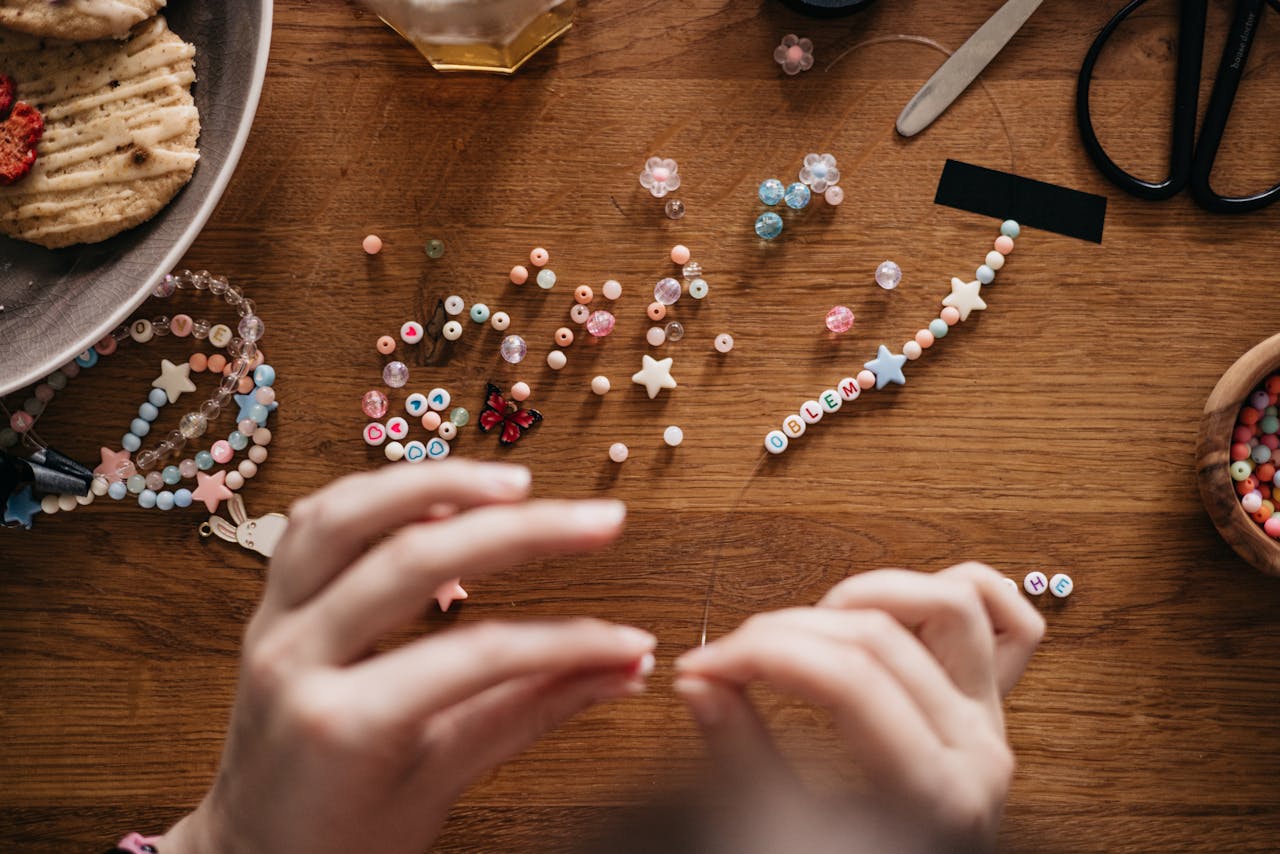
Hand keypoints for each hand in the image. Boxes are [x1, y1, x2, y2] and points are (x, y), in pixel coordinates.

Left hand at [163, 462, 653, 853]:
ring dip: (437, 482)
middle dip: (522, 532)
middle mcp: (295, 658)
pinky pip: (316, 521)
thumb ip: (531, 714)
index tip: (629, 640)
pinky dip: (378, 492)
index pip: (477, 657)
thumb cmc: (337, 840)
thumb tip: (621, 671)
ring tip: (517, 483)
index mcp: (340, 724)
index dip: (567, 642)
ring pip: (349, 515)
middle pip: (415, 560)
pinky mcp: (269, 604)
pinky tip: (435, 488)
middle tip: (600, 521)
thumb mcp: (440, 785)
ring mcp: (272, 623)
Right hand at [673, 563, 1044, 852]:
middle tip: (728, 658)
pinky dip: (959, 594)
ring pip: (953, 605)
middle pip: (879, 634)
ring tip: (812, 627)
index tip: (705, 666)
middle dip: (785, 630)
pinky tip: (900, 605)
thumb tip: (699, 684)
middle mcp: (978, 746)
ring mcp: (992, 721)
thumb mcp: (783, 838)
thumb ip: (743, 755)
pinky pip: (1011, 625)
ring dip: (871, 595)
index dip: (763, 655)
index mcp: (939, 792)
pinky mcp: (989, 709)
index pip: (846, 678)